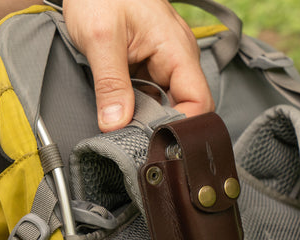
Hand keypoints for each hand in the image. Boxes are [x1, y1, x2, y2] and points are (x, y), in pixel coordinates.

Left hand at [63, 0, 213, 131]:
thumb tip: (116, 124)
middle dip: (163, 128)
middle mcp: (177, 58)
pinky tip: (122, 114)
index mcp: (177, 50)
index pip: (199, 101)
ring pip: (166, 103)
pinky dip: (138, 107)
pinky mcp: (149, 64)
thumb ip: (110, 83)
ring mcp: (164, 62)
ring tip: (126, 131)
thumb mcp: (100, 37)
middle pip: (185, 107)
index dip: (183, 127)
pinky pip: (151, 94)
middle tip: (136, 143)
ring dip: (148, 119)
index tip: (157, 143)